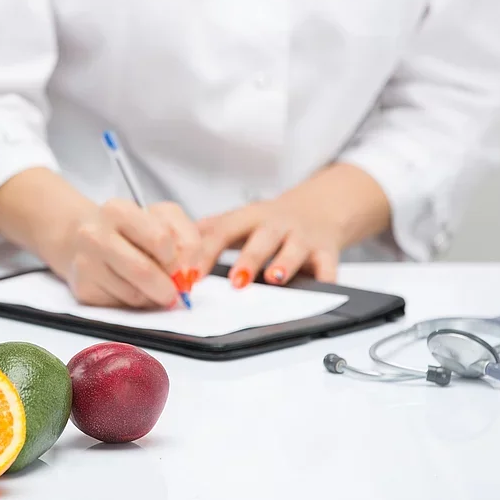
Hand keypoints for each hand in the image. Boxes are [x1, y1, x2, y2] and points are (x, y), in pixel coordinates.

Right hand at [56, 199, 202, 308]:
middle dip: (168, 286)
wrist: (80, 240)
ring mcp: (85, 264)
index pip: (160, 239)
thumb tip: (199, 260)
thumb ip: (188, 239)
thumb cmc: (129, 231)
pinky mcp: (83, 289)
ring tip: (150, 285)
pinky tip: (131, 289)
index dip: (178, 258)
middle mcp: (95, 235)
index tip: (181, 264)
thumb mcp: (163, 221)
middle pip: (144, 271)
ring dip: (152, 296)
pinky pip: (121, 307)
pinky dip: (135, 304)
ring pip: (134, 295)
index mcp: (118, 211)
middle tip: (174, 289)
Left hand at [198, 198, 342, 287]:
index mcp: (249, 218)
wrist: (320, 209)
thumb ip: (209, 232)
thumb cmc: (271, 222)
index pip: (222, 232)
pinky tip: (319, 291)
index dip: (205, 253)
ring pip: (294, 250)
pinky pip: (328, 268)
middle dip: (249, 259)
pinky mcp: (326, 253)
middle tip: (235, 281)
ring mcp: (302, 238)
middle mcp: (276, 225)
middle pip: (261, 239)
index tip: (190, 275)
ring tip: (274, 278)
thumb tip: (171, 246)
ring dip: (285, 264)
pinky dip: (326, 280)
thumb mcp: (239, 220)